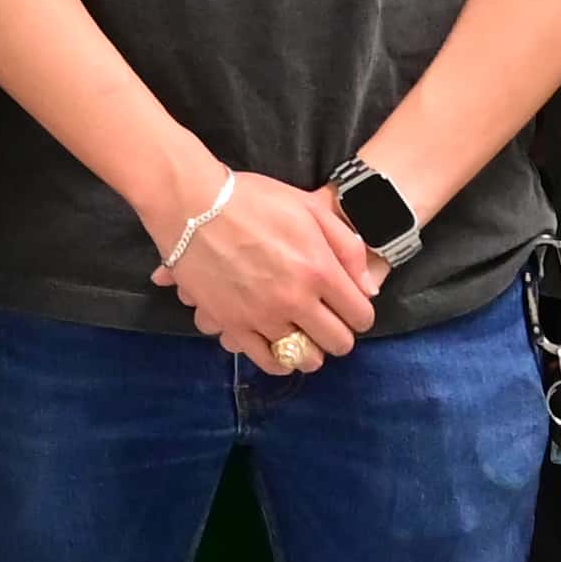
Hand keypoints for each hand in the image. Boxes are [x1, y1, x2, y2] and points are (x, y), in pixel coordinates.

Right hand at [147, 165, 378, 363]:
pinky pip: (267, 361)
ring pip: (305, 358)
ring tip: (302, 335)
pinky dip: (279, 361)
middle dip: (339, 334)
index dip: (359, 313)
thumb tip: (368, 289)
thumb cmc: (252, 200)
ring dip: (310, 350)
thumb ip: (347, 247)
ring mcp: (263, 316)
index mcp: (319, 269)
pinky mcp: (233, 325)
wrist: (191, 205)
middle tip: (326, 320)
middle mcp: (296, 299)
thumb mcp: (310, 208)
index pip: (360, 316)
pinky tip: (279, 348)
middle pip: (338, 343)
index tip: (348, 306)